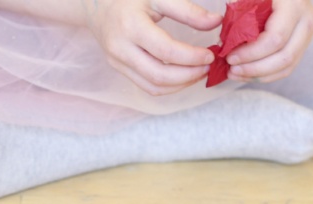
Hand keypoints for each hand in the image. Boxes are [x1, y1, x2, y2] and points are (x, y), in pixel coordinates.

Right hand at [86, 0, 222, 95]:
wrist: (96, 4)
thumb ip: (188, 11)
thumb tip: (217, 22)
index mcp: (131, 26)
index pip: (166, 50)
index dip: (191, 56)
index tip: (210, 54)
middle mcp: (121, 48)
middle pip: (159, 75)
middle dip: (189, 75)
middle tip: (208, 66)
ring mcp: (117, 62)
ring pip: (153, 86)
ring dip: (181, 84)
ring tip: (198, 72)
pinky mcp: (119, 69)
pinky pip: (146, 86)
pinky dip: (168, 86)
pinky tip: (183, 76)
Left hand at [226, 0, 312, 82]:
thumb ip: (239, 13)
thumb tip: (226, 42)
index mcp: (293, 6)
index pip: (275, 38)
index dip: (251, 52)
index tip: (230, 57)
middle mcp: (306, 21)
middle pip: (284, 56)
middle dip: (254, 68)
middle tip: (232, 69)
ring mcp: (307, 35)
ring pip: (286, 66)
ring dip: (258, 75)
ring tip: (236, 74)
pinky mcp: (302, 46)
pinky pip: (286, 68)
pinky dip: (266, 75)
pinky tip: (247, 74)